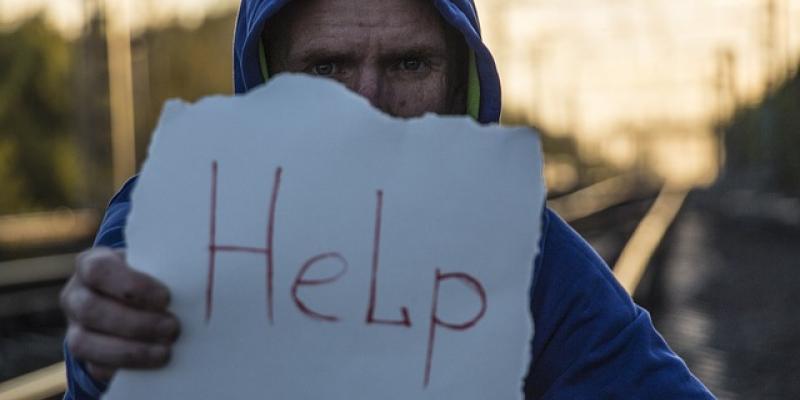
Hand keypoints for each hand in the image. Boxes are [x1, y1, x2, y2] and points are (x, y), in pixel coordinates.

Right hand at [60, 248, 179, 381]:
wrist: (133, 302)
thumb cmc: (149, 278)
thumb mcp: (152, 267)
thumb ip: (162, 272)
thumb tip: (192, 286)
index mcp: (91, 264)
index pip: (99, 271)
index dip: (132, 286)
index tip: (166, 298)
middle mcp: (75, 296)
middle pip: (92, 310)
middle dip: (136, 323)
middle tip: (173, 328)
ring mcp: (74, 328)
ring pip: (85, 343)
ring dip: (130, 350)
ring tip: (166, 351)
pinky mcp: (84, 357)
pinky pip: (95, 367)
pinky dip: (126, 367)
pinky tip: (152, 362)